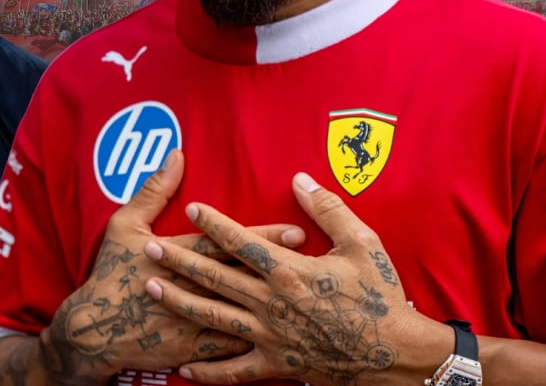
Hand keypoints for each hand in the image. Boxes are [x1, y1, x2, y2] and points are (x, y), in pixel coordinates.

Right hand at [41, 150, 300, 380]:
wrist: (93, 330)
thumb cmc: (110, 272)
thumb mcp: (124, 225)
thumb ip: (153, 190)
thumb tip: (176, 155)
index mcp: (177, 256)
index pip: (228, 244)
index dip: (263, 238)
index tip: (295, 230)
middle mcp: (190, 288)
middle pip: (243, 276)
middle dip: (281, 267)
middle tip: (315, 260)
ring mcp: (193, 323)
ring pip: (244, 314)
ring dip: (276, 306)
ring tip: (307, 298)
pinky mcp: (192, 350)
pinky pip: (229, 351)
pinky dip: (255, 346)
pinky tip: (284, 342)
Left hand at [144, 173, 446, 384]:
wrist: (396, 355)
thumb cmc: (381, 296)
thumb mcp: (362, 243)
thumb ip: (327, 208)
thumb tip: (299, 178)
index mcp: (290, 271)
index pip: (241, 242)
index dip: (213, 223)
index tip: (190, 208)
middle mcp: (272, 303)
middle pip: (215, 277)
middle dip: (179, 260)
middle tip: (149, 247)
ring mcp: (271, 337)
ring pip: (214, 318)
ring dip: (180, 302)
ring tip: (150, 288)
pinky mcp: (276, 366)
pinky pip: (234, 371)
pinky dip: (207, 372)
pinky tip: (183, 368)